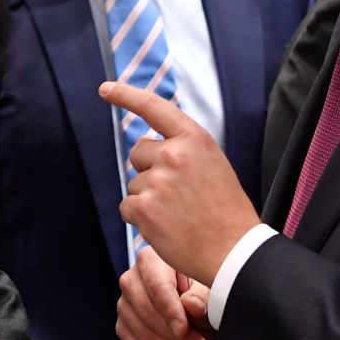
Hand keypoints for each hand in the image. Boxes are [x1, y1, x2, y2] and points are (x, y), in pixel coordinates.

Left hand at [100, 81, 258, 286]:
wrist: (233, 250)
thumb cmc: (225, 210)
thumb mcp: (212, 164)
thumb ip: (183, 150)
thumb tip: (146, 149)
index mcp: (194, 139)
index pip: (154, 107)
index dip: (126, 95)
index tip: (105, 89)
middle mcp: (173, 154)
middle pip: (138, 152)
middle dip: (149, 169)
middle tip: (177, 193)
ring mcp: (157, 181)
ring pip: (134, 183)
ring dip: (148, 198)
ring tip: (177, 214)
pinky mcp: (144, 208)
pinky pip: (127, 206)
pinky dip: (140, 218)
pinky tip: (165, 227)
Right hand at [117, 246, 212, 339]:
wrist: (193, 298)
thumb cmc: (201, 285)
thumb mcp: (208, 284)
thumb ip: (202, 295)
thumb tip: (193, 306)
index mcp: (150, 260)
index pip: (157, 287)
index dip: (170, 311)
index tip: (185, 330)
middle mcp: (131, 279)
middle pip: (147, 313)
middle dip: (176, 338)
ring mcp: (124, 304)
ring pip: (142, 334)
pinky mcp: (124, 326)